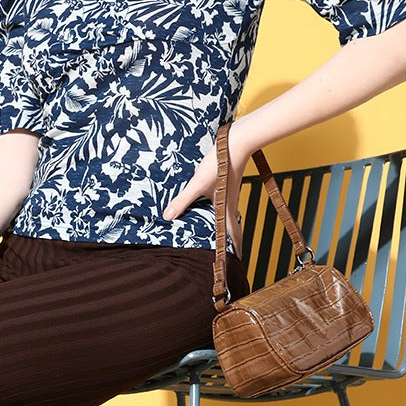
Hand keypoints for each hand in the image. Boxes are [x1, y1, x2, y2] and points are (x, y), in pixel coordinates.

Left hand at [163, 134, 245, 257]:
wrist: (237, 141)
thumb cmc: (220, 162)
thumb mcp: (197, 183)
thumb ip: (182, 200)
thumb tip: (167, 217)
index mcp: (226, 209)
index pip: (232, 236)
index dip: (234, 251)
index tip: (235, 264)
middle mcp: (230, 205)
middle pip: (232, 229)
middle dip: (230, 243)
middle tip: (227, 255)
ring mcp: (230, 194)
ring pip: (228, 217)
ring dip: (224, 227)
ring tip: (217, 236)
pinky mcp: (227, 184)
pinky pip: (223, 204)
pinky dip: (218, 212)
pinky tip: (210, 208)